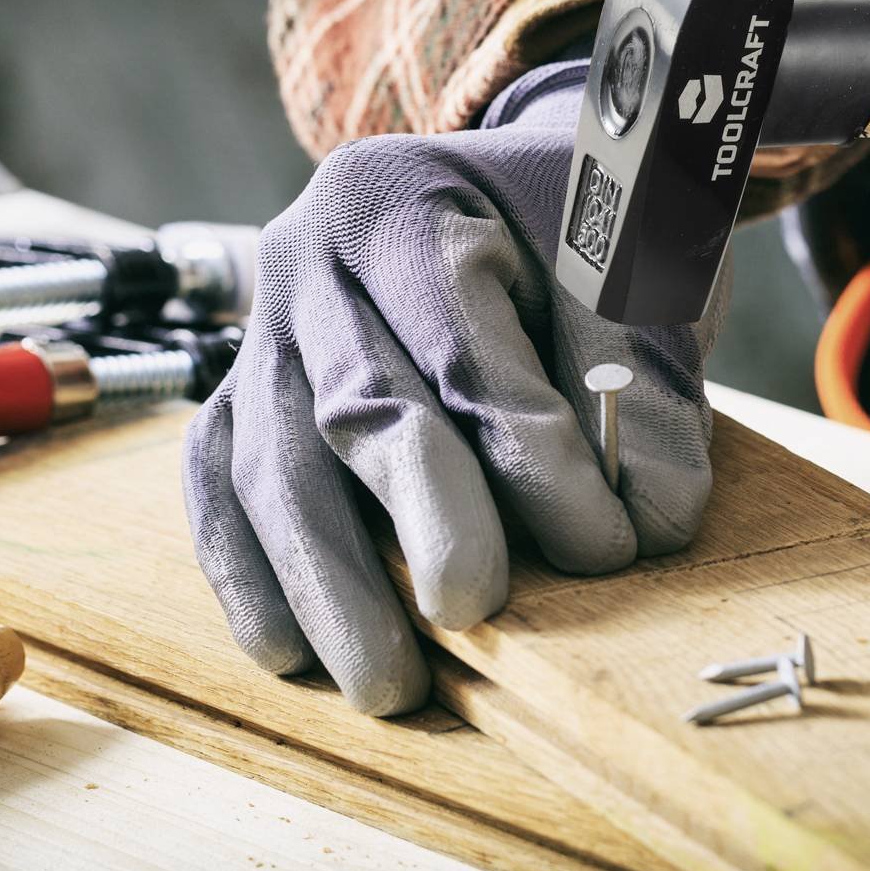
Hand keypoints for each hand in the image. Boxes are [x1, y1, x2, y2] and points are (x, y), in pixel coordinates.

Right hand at [183, 61, 721, 713]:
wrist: (510, 189)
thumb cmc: (575, 228)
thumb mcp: (637, 273)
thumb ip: (646, 391)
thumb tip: (651, 523)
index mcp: (412, 202)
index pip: (464, 349)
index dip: (531, 461)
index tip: (606, 547)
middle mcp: (312, 258)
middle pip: (350, 405)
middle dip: (414, 524)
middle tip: (476, 614)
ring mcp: (261, 329)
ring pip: (268, 462)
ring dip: (326, 585)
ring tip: (391, 681)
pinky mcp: (238, 392)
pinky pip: (218, 486)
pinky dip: (251, 575)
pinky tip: (294, 652)